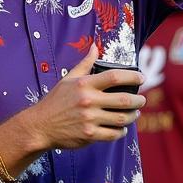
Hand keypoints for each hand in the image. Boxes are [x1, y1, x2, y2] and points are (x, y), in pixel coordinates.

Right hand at [23, 46, 145, 151]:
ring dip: (133, 116)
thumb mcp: (68, 79)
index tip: (141, 78)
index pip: (115, 77)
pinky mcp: (89, 135)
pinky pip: (114, 134)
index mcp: (84, 84)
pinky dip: (122, 131)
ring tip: (135, 114)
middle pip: (124, 100)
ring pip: (122, 119)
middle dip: (139, 100)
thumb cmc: (55, 101)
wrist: (40, 125)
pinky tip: (121, 128)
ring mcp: (89, 119)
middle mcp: (88, 101)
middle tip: (141, 100)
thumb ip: (85, 64)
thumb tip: (95, 47)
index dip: (133, 77)